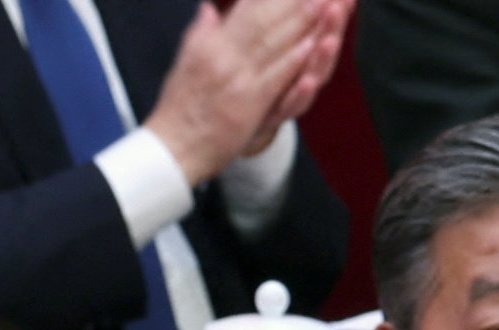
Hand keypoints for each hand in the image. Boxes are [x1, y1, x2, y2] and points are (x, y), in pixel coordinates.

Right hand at [144, 0, 331, 186]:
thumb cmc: (182, 108)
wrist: (173, 147)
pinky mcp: (250, 106)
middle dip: (296, 2)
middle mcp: (227, 55)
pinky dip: (294, 62)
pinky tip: (312, 46)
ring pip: (275, 44)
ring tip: (324, 3)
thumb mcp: (188, 61)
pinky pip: (276, 80)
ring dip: (303, 23)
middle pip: (267, 20)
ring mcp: (239, 80)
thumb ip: (203, 32)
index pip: (249, 9)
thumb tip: (209, 8)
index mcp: (214, 44)